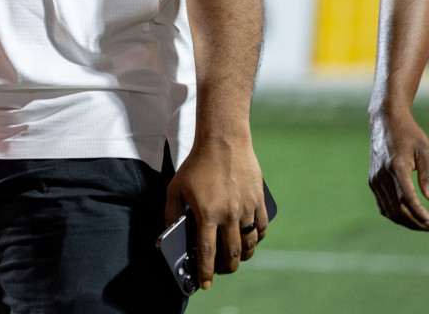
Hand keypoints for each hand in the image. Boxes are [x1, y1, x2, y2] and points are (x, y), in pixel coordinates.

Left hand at [163, 136, 266, 289]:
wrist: (223, 142)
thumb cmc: (196, 164)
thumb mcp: (175, 188)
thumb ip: (170, 212)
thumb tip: (168, 234)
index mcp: (207, 213)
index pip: (208, 251)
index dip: (206, 271)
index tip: (205, 285)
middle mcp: (229, 215)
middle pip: (231, 252)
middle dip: (226, 267)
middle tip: (220, 271)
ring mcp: (247, 209)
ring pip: (249, 244)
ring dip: (243, 257)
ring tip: (235, 259)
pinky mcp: (259, 202)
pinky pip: (261, 228)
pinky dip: (256, 239)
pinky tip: (250, 241)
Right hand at [369, 107, 428, 228]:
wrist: (385, 122)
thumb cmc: (409, 134)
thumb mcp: (425, 151)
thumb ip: (428, 175)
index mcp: (395, 167)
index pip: (407, 198)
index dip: (420, 214)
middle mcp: (381, 175)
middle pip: (397, 209)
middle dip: (416, 223)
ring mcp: (374, 179)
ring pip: (389, 211)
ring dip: (407, 222)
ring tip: (423, 224)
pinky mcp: (372, 181)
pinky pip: (383, 206)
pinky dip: (396, 215)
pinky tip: (409, 217)